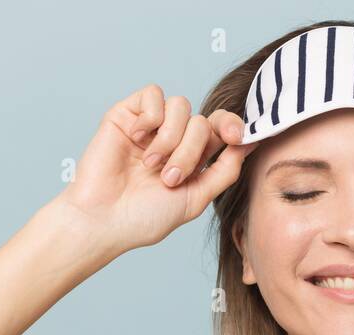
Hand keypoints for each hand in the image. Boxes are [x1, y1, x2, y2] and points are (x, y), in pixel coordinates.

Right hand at [59, 84, 257, 256]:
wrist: (103, 219)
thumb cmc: (144, 217)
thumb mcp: (196, 199)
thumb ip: (225, 171)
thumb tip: (250, 142)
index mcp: (193, 158)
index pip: (221, 129)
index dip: (232, 126)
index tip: (236, 138)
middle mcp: (174, 139)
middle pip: (203, 122)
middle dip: (192, 152)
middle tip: (169, 178)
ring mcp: (151, 126)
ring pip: (181, 107)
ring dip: (170, 140)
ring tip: (152, 166)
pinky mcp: (128, 114)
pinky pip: (153, 95)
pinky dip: (151, 118)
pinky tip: (137, 140)